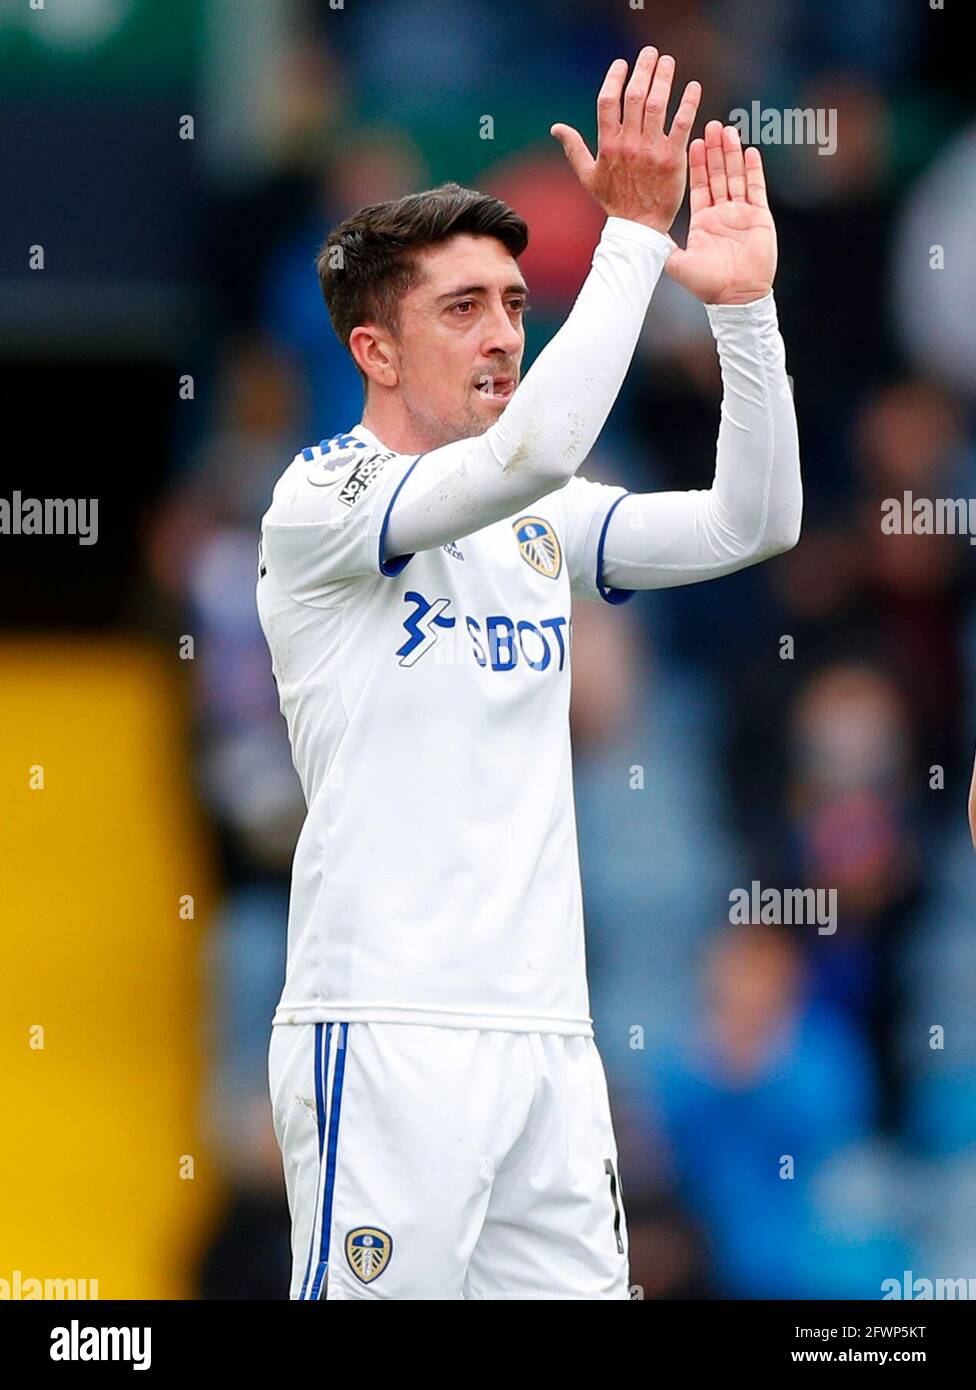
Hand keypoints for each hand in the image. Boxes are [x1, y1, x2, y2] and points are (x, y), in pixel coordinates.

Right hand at [550, 47, 700, 235]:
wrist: (638, 228)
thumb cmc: (614, 201)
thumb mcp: (588, 176)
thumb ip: (573, 148)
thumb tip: (556, 128)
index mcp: (607, 145)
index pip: (607, 102)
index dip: (615, 78)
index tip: (623, 63)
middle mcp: (628, 144)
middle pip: (634, 96)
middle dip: (643, 70)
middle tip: (651, 53)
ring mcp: (650, 151)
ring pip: (656, 105)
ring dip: (663, 78)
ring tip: (668, 61)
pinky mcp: (672, 158)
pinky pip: (681, 124)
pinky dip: (688, 103)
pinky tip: (693, 86)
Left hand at [665, 121, 776, 304]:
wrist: (735, 298)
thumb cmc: (707, 285)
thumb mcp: (678, 264)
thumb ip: (664, 247)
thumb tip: (644, 237)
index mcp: (702, 221)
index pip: (699, 185)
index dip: (697, 164)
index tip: (693, 142)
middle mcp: (721, 214)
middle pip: (717, 174)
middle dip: (714, 151)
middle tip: (711, 125)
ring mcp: (741, 213)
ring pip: (736, 176)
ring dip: (732, 154)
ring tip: (727, 130)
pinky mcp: (759, 217)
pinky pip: (756, 188)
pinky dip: (753, 169)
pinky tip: (749, 150)